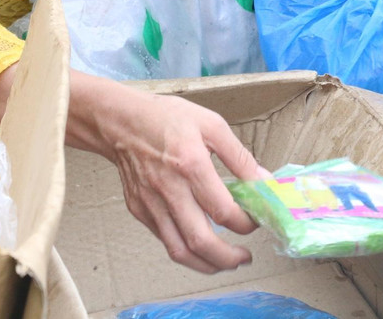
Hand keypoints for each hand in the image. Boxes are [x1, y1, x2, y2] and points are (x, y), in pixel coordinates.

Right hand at [92, 82, 267, 272]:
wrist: (120, 122)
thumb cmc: (165, 119)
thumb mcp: (211, 125)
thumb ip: (239, 156)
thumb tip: (263, 182)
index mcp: (191, 164)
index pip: (223, 210)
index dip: (245, 223)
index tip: (255, 220)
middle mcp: (169, 189)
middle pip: (201, 241)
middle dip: (229, 258)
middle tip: (245, 257)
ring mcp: (151, 204)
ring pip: (180, 251)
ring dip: (208, 264)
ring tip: (226, 262)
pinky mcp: (140, 210)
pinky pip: (165, 240)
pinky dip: (186, 250)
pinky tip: (200, 244)